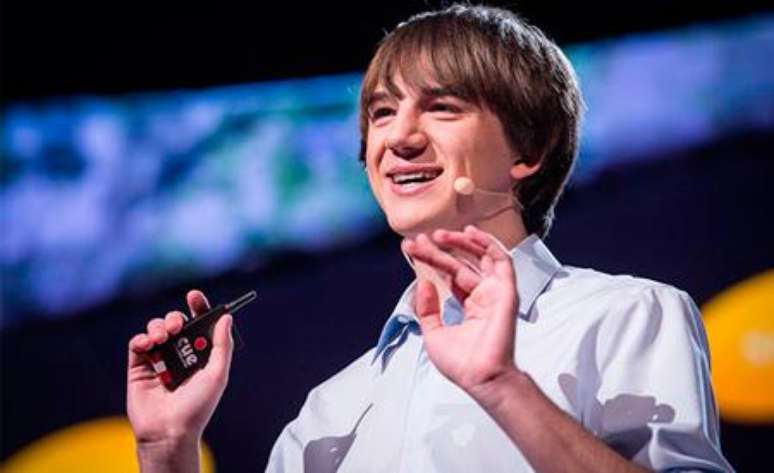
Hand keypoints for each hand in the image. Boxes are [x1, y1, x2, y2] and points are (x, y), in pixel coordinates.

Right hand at [127, 290, 233, 448]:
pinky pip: (138, 343)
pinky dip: (141, 338)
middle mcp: (181, 353)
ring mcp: (160, 358)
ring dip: (160, 326)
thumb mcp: (217, 374)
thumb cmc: (197, 406)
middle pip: (177, 322)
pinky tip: (148, 344)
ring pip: (157, 328)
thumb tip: (226, 316)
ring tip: (164, 338)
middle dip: (176, 317)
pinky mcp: (139, 366)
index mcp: (201, 354)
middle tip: (178, 325)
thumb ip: (222, 345)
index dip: (197, 307)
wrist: (169, 430)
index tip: (193, 296)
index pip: (200, 323)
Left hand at [402, 226, 520, 394]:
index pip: (450, 276)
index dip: (431, 261)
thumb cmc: (462, 364)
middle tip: (419, 240)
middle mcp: (484, 296)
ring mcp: (495, 292)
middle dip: (439, 251)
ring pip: (479, 258)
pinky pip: (500, 260)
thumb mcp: (434, 334)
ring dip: (460, 243)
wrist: (480, 377)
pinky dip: (487, 244)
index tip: (412, 249)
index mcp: (470, 306)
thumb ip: (427, 309)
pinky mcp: (506, 291)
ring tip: (438, 235)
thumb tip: (422, 283)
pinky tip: (469, 234)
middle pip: (460, 265)